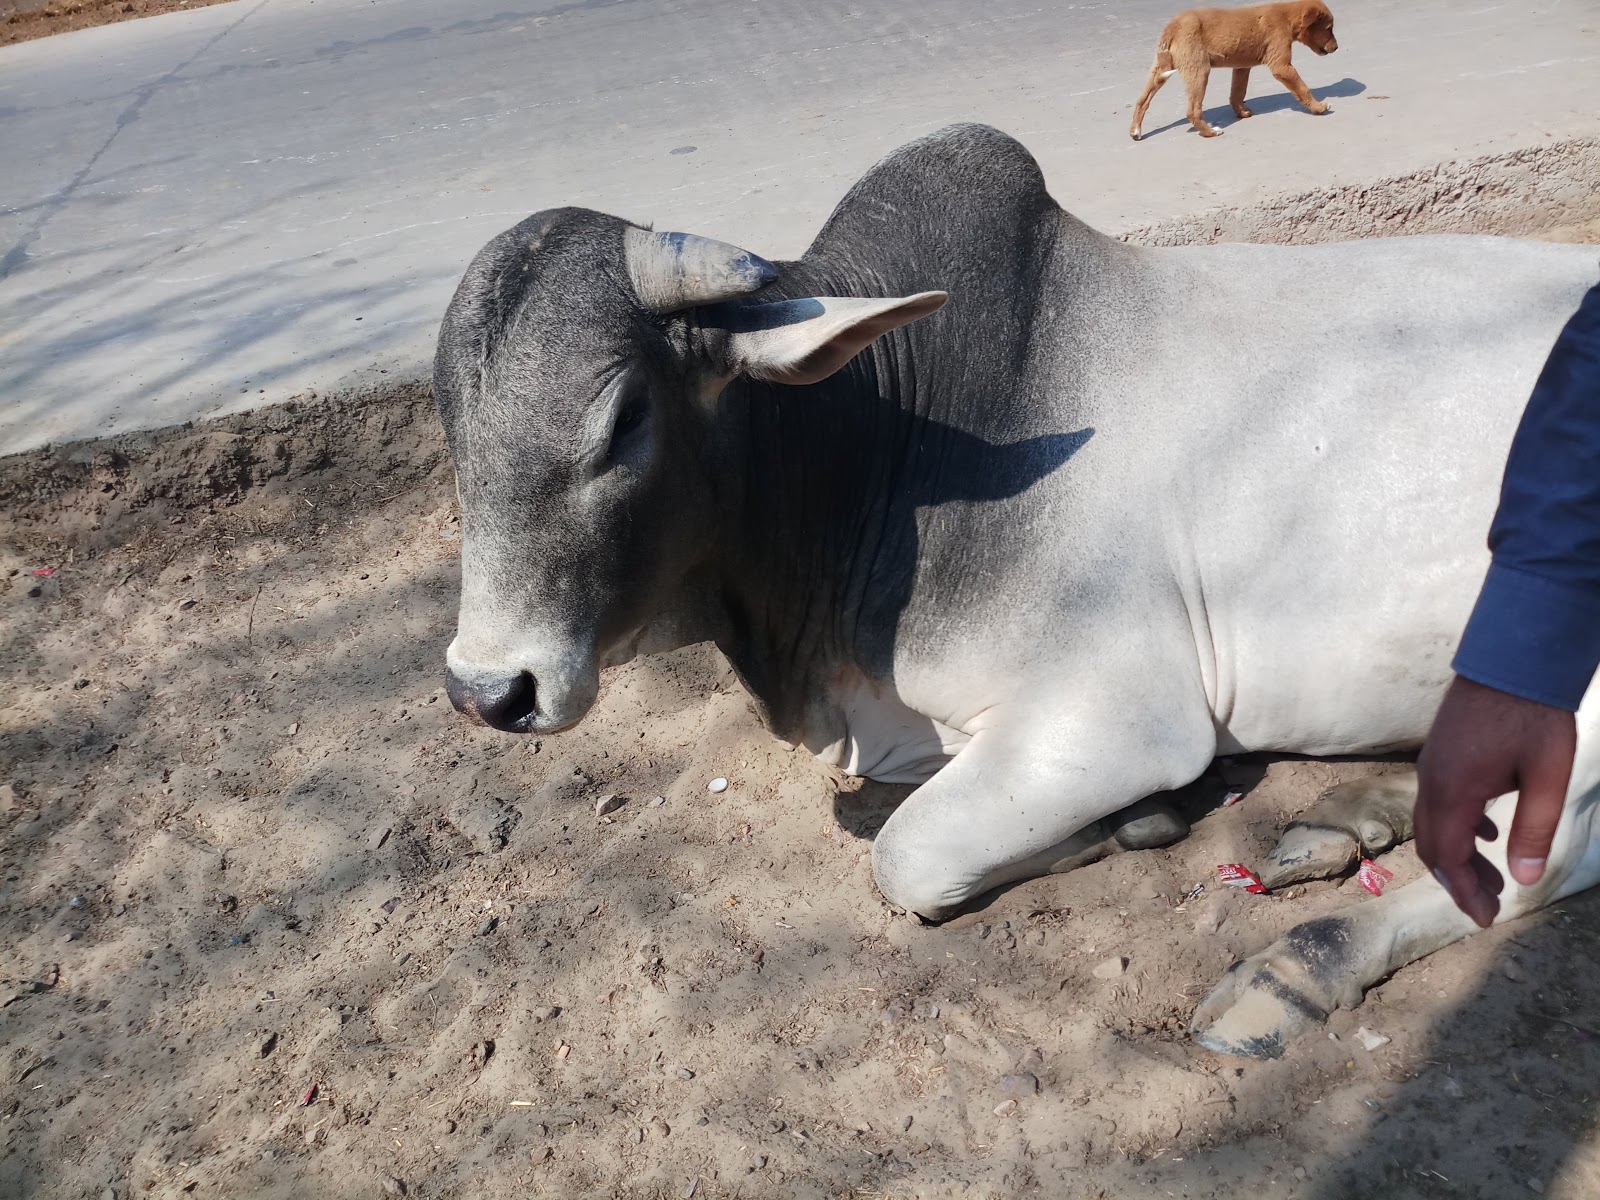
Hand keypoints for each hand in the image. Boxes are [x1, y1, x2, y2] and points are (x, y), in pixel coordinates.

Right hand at [1415, 676, 1575, 926]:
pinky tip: (1488, 831)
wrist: (1512, 660)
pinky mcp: (1440, 754)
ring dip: (1458, 856)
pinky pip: (1437, 802)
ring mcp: (1431, 765)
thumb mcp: (1548, 777)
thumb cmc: (1533, 718)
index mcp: (1453, 791)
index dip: (1464, 892)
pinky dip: (1457, 829)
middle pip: (1431, 845)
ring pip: (1431, 824)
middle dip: (1458, 880)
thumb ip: (1536, 828)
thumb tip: (1526, 879)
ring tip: (1495, 876)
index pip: (1448, 856)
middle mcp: (1432, 782)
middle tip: (1490, 905)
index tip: (1485, 920)